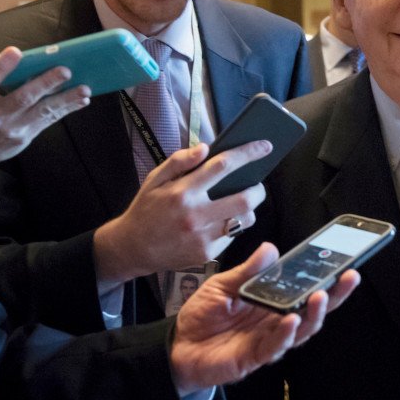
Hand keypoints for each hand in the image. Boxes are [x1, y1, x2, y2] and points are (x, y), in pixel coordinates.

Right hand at [0, 47, 89, 203]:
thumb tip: (1, 55)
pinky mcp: (25, 137)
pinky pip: (49, 121)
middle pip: (23, 97)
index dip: (1, 67)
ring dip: (66, 99)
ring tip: (85, 89)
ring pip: (42, 111)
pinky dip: (66, 109)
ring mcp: (12, 128)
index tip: (16, 51)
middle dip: (45, 83)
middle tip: (65, 71)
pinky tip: (81, 101)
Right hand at [93, 141, 272, 283]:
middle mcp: (195, 215)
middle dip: (258, 190)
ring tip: (239, 203)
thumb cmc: (146, 209)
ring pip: (244, 220)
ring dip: (248, 210)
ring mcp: (203, 237)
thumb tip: (205, 148)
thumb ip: (179, 161)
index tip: (265, 146)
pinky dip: (233, 226)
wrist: (133, 248)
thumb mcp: (155, 179)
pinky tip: (222, 221)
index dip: (248, 153)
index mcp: (183, 191)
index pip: (223, 166)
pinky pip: (232, 236)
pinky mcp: (207, 254)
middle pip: (245, 199)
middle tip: (256, 185)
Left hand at [170, 242, 360, 391]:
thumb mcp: (222, 284)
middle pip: (313, 309)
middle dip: (334, 294)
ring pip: (301, 330)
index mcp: (272, 300)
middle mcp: (275, 320)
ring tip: (321, 297)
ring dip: (314, 314)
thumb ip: (247, 271)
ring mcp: (268, 339)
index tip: (343, 261)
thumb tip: (270, 249)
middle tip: (348, 277)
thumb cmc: (202, 314)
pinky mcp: (254, 357)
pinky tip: (291, 321)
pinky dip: (286, 335)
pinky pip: (275, 347)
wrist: (177, 345)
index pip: (305, 288)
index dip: (326, 277)